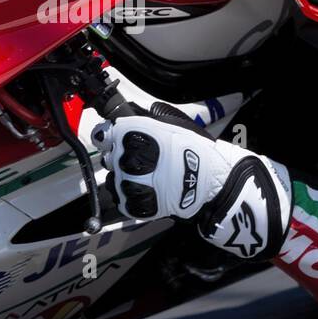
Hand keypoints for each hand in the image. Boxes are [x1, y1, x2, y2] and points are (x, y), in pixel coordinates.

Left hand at [91, 107, 291, 260]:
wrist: (213, 180)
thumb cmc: (194, 149)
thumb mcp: (171, 123)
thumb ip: (145, 119)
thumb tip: (126, 113)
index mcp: (134, 134)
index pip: (104, 135)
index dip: (110, 138)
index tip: (116, 141)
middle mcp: (127, 157)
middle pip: (110, 158)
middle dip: (121, 158)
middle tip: (143, 161)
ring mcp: (130, 183)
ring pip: (114, 180)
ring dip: (125, 178)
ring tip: (147, 177)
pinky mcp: (136, 205)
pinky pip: (123, 201)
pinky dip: (132, 197)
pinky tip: (148, 190)